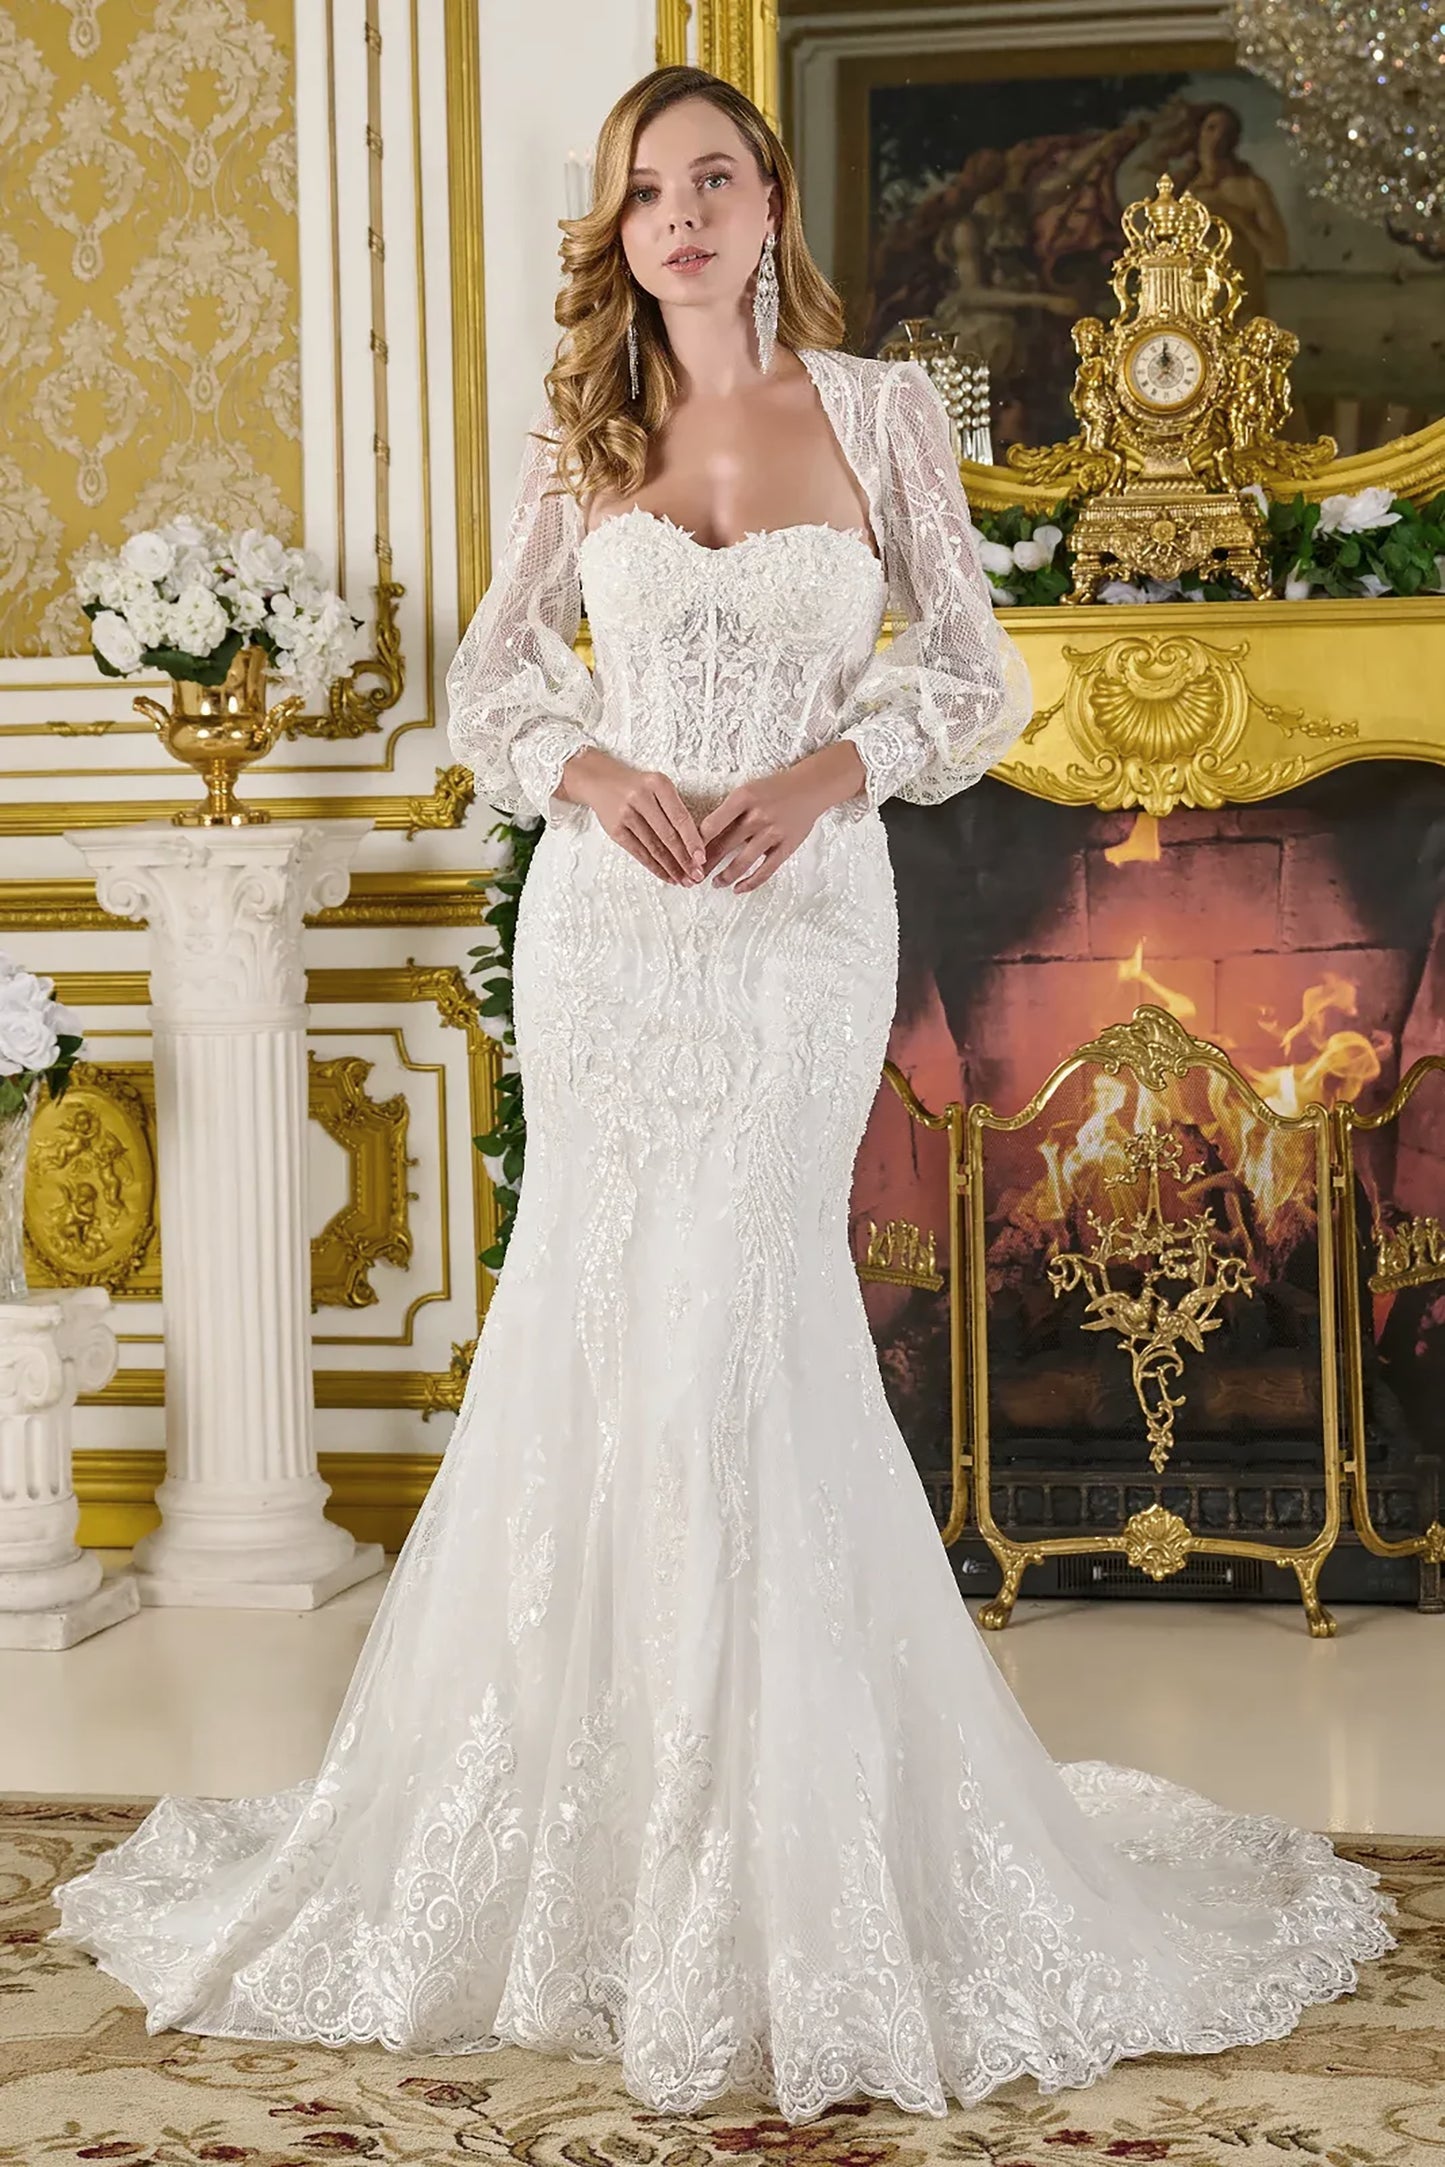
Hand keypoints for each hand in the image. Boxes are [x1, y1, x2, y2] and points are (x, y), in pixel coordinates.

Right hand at [557, 746, 705, 883]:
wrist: (600, 781)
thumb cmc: (637, 787)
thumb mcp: (657, 786)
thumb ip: (674, 809)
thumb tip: (695, 845)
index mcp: (658, 784)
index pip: (680, 817)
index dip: (693, 840)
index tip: (702, 859)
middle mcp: (641, 797)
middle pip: (668, 835)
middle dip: (684, 859)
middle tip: (696, 876)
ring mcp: (626, 814)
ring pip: (654, 847)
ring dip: (671, 868)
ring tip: (684, 880)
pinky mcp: (615, 830)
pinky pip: (639, 853)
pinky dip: (655, 867)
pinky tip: (667, 875)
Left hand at [700, 740, 867, 891]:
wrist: (811, 787)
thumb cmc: (773, 790)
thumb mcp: (747, 791)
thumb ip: (728, 812)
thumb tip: (702, 838)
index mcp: (743, 798)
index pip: (711, 825)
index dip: (695, 844)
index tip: (685, 856)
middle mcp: (757, 815)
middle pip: (723, 846)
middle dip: (706, 865)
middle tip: (693, 876)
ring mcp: (773, 832)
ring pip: (742, 862)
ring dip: (725, 876)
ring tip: (714, 883)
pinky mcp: (786, 846)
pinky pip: (765, 871)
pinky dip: (750, 883)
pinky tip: (738, 889)